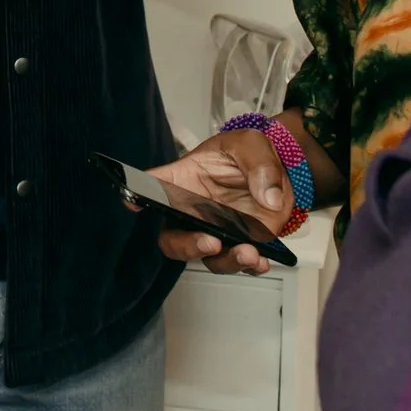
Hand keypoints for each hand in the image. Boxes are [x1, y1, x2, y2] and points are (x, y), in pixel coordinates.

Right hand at [144, 129, 294, 275]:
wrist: (278, 168)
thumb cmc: (250, 153)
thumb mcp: (250, 145)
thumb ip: (259, 166)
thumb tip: (267, 198)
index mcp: (185, 179)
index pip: (154, 185)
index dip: (137, 195)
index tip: (132, 201)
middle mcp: (194, 209)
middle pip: (173, 237)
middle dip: (187, 247)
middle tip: (209, 243)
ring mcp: (217, 229)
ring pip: (209, 256)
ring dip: (226, 260)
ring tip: (247, 253)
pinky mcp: (242, 241)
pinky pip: (240, 261)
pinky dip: (251, 266)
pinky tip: (261, 261)